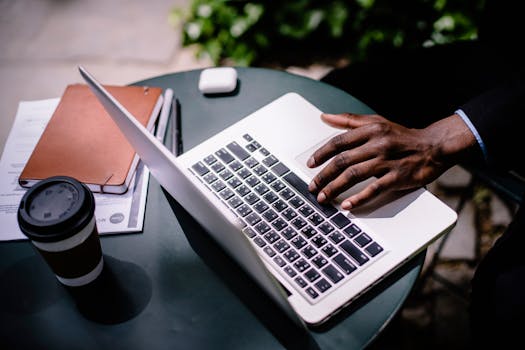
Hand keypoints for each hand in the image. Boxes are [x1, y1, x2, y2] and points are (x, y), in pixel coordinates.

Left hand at [307, 113, 476, 208]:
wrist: (434, 146)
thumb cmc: (402, 136)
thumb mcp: (376, 122)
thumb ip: (349, 120)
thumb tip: (324, 117)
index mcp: (370, 130)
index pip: (339, 142)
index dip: (321, 154)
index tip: (310, 165)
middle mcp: (378, 143)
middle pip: (343, 160)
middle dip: (324, 176)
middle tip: (312, 187)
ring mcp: (388, 160)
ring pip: (354, 174)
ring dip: (335, 188)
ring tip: (323, 198)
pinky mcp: (398, 176)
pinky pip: (374, 188)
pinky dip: (359, 198)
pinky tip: (347, 206)